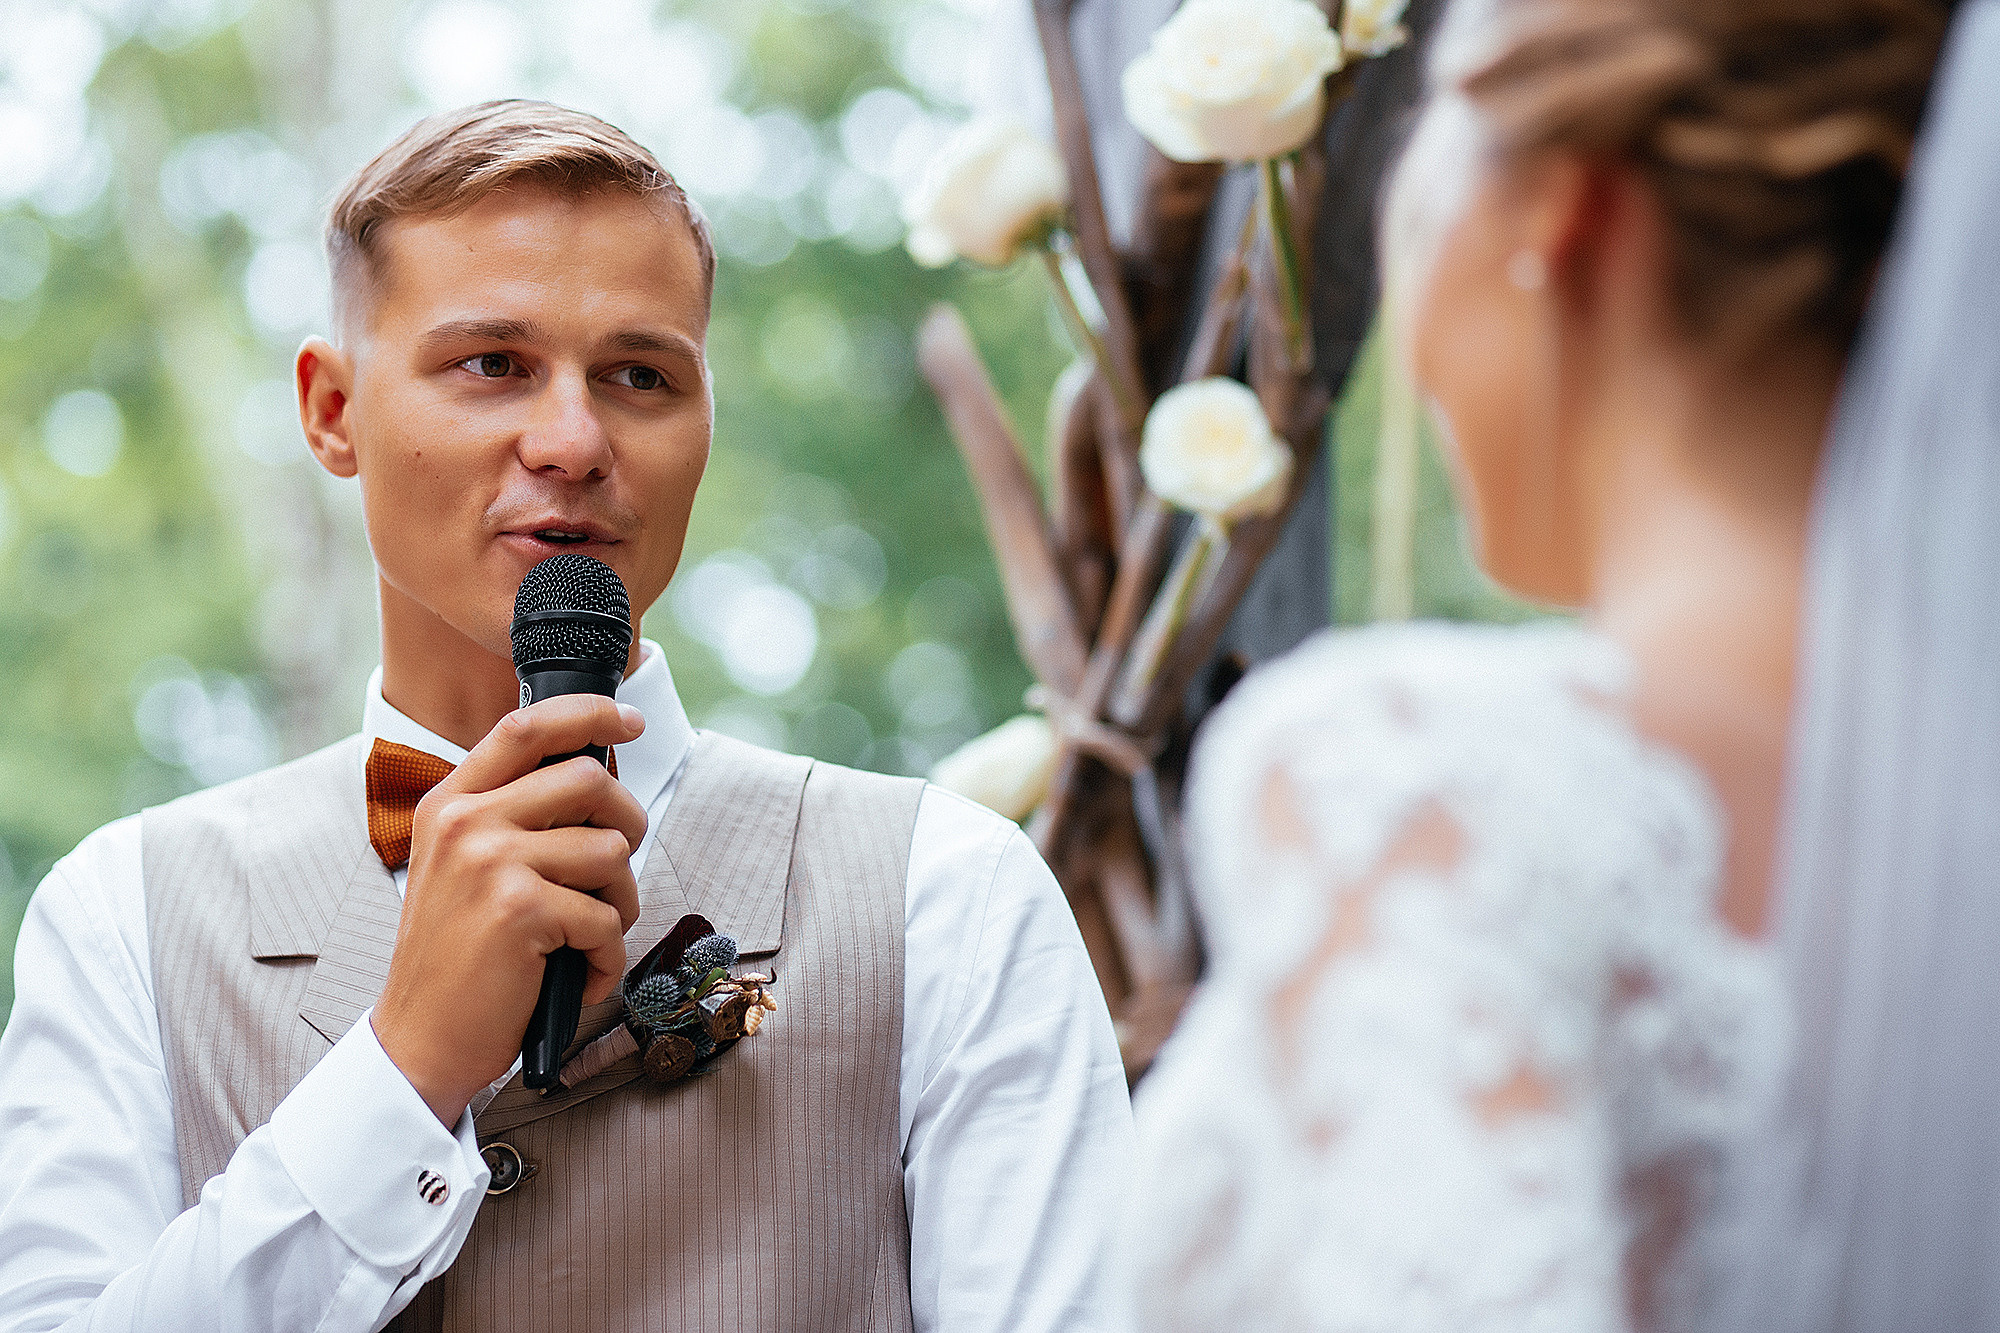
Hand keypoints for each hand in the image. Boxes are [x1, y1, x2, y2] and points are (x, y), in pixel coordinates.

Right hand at [372, 695, 647, 1124]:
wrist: (421, 1038)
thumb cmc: (459, 958)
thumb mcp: (464, 868)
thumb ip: (513, 818)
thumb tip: (598, 780)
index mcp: (450, 803)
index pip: (525, 727)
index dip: (588, 713)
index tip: (628, 719)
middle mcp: (466, 822)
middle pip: (588, 780)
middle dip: (627, 823)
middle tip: (616, 868)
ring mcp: (490, 863)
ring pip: (610, 851)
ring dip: (620, 901)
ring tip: (589, 935)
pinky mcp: (519, 910)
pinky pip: (606, 917)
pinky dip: (608, 956)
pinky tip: (580, 975)